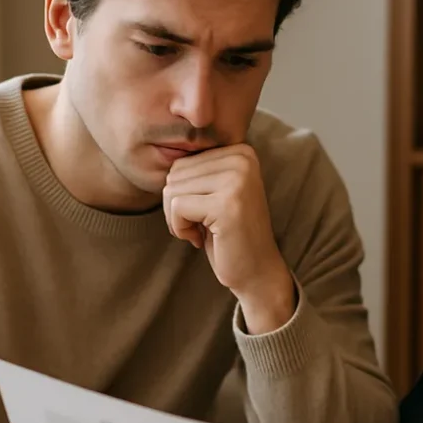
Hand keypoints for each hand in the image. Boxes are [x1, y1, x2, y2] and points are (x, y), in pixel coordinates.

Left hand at [163, 144, 293, 333]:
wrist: (257, 271)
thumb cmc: (230, 234)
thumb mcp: (215, 192)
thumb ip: (197, 169)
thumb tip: (165, 152)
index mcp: (242, 152)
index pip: (182, 162)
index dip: (183, 193)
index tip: (205, 212)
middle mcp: (243, 159)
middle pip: (174, 174)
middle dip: (178, 206)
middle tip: (202, 225)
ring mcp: (238, 180)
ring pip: (172, 190)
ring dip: (178, 218)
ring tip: (203, 230)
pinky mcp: (227, 204)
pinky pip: (177, 208)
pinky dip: (180, 228)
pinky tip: (200, 238)